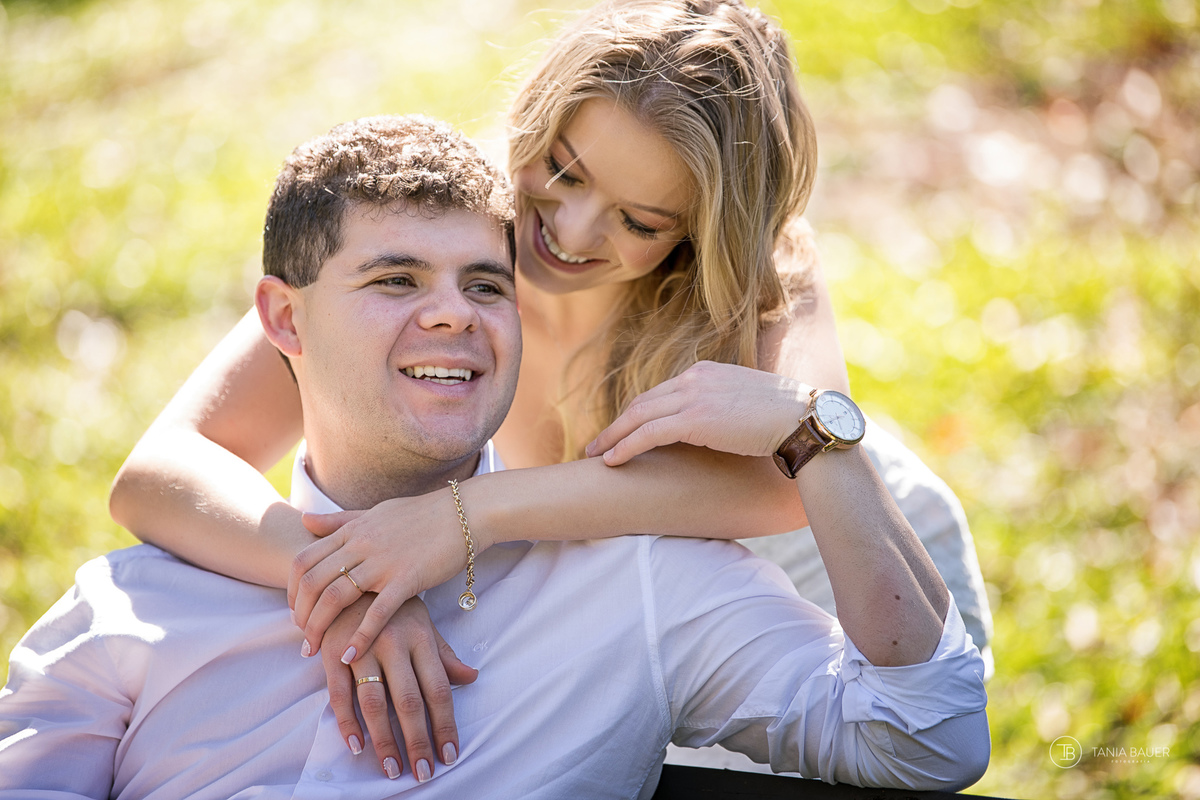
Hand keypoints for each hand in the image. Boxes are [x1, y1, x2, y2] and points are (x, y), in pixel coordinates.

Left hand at [289, 487, 477, 663]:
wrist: (464, 514)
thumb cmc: (422, 515)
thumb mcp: (375, 512)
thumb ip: (340, 520)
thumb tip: (305, 520)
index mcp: (352, 531)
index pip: (304, 560)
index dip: (292, 590)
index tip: (295, 611)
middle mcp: (361, 545)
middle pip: (312, 582)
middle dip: (300, 614)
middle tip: (302, 637)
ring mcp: (383, 562)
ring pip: (335, 597)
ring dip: (319, 627)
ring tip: (314, 649)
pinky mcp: (407, 579)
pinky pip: (376, 612)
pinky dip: (359, 637)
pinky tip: (350, 655)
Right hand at [320, 594, 477, 779]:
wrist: (348, 575)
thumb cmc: (392, 606)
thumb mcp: (422, 624)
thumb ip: (444, 654)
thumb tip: (472, 677)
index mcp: (421, 638)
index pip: (439, 689)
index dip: (445, 724)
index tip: (450, 754)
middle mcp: (394, 643)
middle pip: (409, 701)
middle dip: (418, 740)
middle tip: (424, 773)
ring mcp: (362, 648)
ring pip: (375, 702)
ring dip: (385, 740)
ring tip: (393, 768)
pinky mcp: (333, 652)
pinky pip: (339, 694)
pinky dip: (347, 722)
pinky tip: (357, 745)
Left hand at [585, 361, 811, 465]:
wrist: (805, 420)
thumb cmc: (788, 419)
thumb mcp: (750, 404)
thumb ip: (728, 407)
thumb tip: (724, 426)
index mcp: (708, 372)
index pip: (663, 392)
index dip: (640, 413)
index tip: (625, 429)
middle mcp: (696, 378)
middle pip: (644, 401)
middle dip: (618, 424)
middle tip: (598, 443)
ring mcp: (693, 396)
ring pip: (639, 416)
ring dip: (613, 436)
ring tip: (595, 454)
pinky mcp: (694, 419)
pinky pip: (648, 433)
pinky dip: (625, 446)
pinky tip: (612, 461)